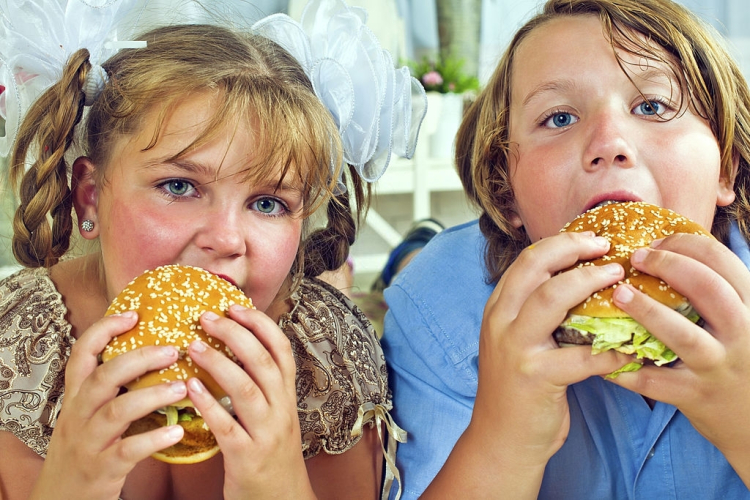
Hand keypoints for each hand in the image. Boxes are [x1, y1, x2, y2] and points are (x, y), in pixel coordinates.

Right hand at [34, 312, 188, 499]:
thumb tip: (152, 357)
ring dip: (151, 396)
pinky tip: (176, 432)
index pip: (82, 354)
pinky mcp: (100, 470)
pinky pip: (126, 451)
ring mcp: (87, 443)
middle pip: (102, 377)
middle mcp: (78, 416)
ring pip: (115, 411)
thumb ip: (112, 390)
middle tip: (173, 350)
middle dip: (137, 359)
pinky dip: (152, 439)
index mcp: (76, 398)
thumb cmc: (85, 451)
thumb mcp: (87, 416)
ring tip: (182, 387)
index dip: (104, 330)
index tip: (133, 314)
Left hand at [186, 305, 314, 499]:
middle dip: (236, 334)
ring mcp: (267, 433)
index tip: (235, 307)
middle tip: (207, 318)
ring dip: (218, 363)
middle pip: (263, 361)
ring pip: (246, 389)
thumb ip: (260, 386)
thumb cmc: (271, 453)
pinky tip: (189, 389)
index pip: (282, 349)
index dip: (260, 324)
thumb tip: (232, 351)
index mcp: (287, 396)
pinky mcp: (248, 457)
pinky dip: (208, 405)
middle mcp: (282, 409)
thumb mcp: (275, 415)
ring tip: (192, 346)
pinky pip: (227, 427)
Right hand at [457, 232, 633, 490]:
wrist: (501, 438)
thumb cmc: (518, 388)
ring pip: (552, 297)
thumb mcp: (517, 341)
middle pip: (536, 267)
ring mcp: (515, 347)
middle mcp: (500, 321)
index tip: (592, 238)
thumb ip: (536, 313)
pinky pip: (582, 355)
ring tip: (618, 278)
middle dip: (574, 249)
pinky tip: (630, 348)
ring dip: (590, 282)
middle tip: (606, 246)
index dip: (560, 243)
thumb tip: (584, 283)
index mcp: (497, 308)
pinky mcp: (534, 375)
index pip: (526, 260)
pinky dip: (611, 350)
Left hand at [608, 234, 749, 479]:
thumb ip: (716, 291)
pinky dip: (626, 368)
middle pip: (708, 288)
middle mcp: (742, 334)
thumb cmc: (740, 358)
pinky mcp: (696, 396)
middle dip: (668, 265)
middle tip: (635, 257)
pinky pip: (655, 381)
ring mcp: (718, 366)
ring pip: (683, 335)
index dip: (686, 244)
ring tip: (619, 294)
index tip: (657, 241)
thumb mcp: (743, 320)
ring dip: (647, 312)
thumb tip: (667, 250)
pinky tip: (603, 354)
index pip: (724, 262)